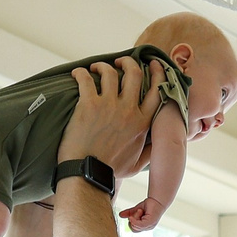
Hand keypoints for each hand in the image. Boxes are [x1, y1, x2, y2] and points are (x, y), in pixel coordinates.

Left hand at [58, 56, 157, 178]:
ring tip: (95, 68)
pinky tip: (77, 74)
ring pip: (111, 72)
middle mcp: (129, 111)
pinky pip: (86, 79)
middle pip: (134, 73)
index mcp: (143, 123)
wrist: (88, 174)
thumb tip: (159, 146)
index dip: (156, 73)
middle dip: (128, 62)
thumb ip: (150, 151)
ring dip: (103, 66)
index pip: (157, 90)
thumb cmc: (111, 171)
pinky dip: (80, 73)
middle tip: (119, 61)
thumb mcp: (138, 164)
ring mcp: (109, 106)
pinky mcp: (89, 105)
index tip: (153, 64)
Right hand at [120, 194, 166, 231]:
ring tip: (140, 210)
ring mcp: (150, 226)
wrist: (157, 200)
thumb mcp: (136, 210)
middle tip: (138, 211)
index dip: (131, 222)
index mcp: (144, 226)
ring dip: (135, 216)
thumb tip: (120, 215)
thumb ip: (129, 213)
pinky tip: (135, 214)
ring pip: (136, 226)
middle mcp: (147, 227)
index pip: (134, 229)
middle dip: (133, 219)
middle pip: (134, 229)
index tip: (134, 214)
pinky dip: (135, 220)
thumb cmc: (149, 205)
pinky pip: (140, 225)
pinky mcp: (151, 222)